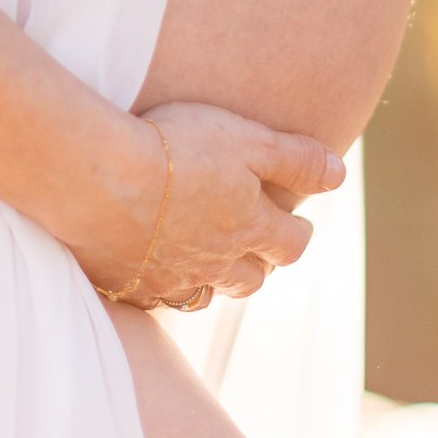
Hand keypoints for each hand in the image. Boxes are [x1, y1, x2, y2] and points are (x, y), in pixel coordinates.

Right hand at [65, 100, 344, 310]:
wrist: (96, 175)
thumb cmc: (175, 148)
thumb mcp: (247, 140)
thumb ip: (297, 159)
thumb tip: (340, 175)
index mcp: (249, 229)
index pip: (290, 246)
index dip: (295, 234)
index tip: (292, 223)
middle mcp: (214, 264)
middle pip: (249, 280)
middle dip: (254, 263)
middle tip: (246, 243)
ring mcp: (168, 279)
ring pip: (200, 295)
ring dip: (207, 280)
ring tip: (199, 259)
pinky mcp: (125, 285)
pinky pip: (151, 297)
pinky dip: (157, 285)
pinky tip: (146, 266)